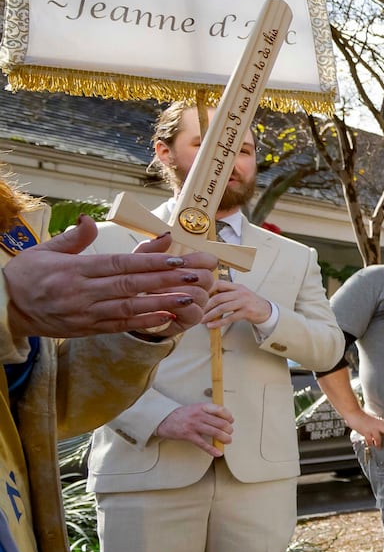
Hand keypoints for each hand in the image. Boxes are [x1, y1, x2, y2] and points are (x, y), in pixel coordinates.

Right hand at [2, 218, 216, 337]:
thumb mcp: (43, 250)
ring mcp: (86, 314)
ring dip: (162, 303)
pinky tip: (168, 317)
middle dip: (166, 281)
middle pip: (131, 286)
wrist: (6, 309)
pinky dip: (145, 321)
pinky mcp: (87, 329)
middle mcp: (82, 293)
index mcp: (74, 271)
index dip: (149, 262)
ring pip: (130, 307)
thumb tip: (89, 221)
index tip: (177, 259)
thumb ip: (72, 238)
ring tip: (190, 298)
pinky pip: (120, 325)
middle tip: (196, 276)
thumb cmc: (26, 275)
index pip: (119, 265)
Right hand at [154, 402, 232, 454]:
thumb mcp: (196, 408)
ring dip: (224, 438)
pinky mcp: (188, 436)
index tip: (231, 420)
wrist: (164, 419)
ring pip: (214, 432)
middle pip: (220, 423)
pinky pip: (203, 444)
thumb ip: (208, 411)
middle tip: (230, 432)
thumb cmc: (182, 415)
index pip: (220, 410)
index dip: (228, 416)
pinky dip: (212, 449)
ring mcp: (193, 425)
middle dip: (228, 429)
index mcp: (202, 407)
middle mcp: (199, 415)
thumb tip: (224, 418)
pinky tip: (218, 453)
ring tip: (228, 441)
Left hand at [203, 281, 272, 327]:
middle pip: (219, 297)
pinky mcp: (247, 312)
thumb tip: (205, 299)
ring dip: (210, 315)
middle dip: (206, 306)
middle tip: (197, 312)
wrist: (267, 310)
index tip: (197, 298)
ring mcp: (244, 302)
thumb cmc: (250, 303)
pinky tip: (211, 326)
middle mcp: (240, 292)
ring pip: (223, 307)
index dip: (207, 290)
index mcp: (236, 286)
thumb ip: (226, 294)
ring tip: (202, 320)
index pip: (219, 284)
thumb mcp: (239, 294)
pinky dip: (219, 322)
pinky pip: (230, 317)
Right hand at [349, 409, 383, 447]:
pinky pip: (369, 441)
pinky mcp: (366, 432)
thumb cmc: (360, 416)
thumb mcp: (370, 419)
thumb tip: (374, 430)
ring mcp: (372, 429)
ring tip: (379, 447)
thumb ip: (374, 424)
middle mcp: (377, 425)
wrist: (354, 413)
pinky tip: (369, 445)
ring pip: (378, 439)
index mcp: (379, 421)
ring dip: (378, 444)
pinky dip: (369, 444)